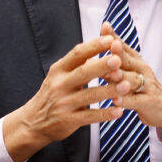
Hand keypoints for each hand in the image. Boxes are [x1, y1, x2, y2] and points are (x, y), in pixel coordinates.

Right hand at [2, 35, 132, 161]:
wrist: (34, 121)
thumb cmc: (53, 92)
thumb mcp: (60, 74)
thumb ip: (79, 63)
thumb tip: (101, 45)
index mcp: (59, 69)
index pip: (77, 54)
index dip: (94, 46)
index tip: (111, 39)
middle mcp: (60, 84)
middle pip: (83, 73)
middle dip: (102, 66)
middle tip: (119, 60)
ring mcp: (64, 103)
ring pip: (90, 95)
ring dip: (109, 90)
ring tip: (127, 86)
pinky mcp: (68, 121)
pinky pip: (90, 117)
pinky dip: (105, 114)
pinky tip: (119, 111)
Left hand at [100, 22, 161, 139]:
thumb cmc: (140, 85)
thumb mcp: (129, 70)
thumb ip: (112, 62)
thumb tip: (88, 54)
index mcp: (134, 60)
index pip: (123, 46)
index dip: (114, 36)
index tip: (104, 27)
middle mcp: (141, 69)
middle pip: (129, 60)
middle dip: (120, 53)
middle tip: (112, 46)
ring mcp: (146, 85)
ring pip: (133, 80)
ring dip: (122, 77)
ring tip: (113, 74)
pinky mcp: (148, 102)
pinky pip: (136, 101)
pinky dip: (126, 101)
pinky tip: (116, 100)